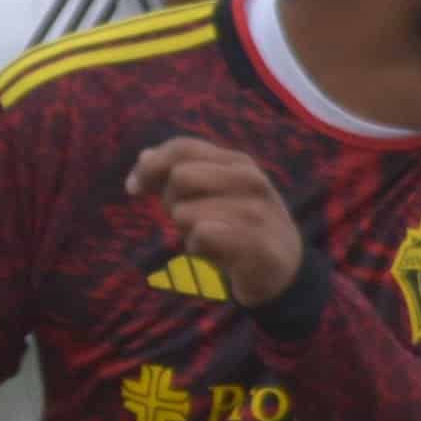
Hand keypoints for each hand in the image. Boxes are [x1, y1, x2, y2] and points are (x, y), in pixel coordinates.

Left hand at [125, 137, 305, 306]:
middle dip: (170, 202)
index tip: (133, 188)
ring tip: (208, 242)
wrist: (286, 271)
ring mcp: (256, 211)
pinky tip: (215, 257)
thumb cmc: (241, 229)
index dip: (150, 166)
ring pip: (186, 212)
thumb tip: (143, 156)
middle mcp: (250, 179)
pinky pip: (202, 237)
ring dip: (186, 233)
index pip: (182, 148)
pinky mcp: (257, 244)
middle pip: (179, 177)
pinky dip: (197, 251)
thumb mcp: (214, 194)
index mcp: (237, 162)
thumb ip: (182, 173)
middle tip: (185, 222)